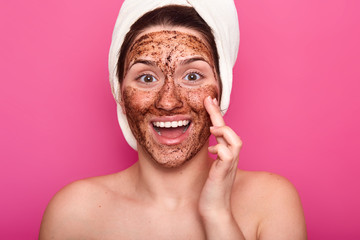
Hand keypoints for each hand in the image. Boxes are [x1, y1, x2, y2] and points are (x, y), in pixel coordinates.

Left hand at [199, 96, 242, 218]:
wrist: (214, 209)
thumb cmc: (211, 188)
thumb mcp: (211, 166)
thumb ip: (213, 153)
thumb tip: (209, 143)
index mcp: (226, 154)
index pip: (223, 130)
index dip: (217, 114)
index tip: (209, 100)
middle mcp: (231, 157)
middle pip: (230, 131)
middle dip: (219, 114)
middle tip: (209, 99)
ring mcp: (229, 165)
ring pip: (235, 141)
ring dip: (224, 131)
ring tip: (212, 129)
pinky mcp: (223, 173)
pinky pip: (227, 156)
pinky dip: (220, 148)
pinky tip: (211, 149)